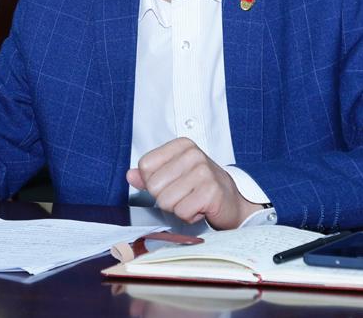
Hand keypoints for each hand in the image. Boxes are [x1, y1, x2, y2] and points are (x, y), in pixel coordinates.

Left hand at [126, 138, 262, 229]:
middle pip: (154, 186)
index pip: (145, 166)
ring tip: (193, 201)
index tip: (172, 182)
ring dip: (178, 208)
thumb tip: (130, 175)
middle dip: (166, 198)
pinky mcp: (211, 191)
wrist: (232, 201)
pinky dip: (189, 216)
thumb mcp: (174, 175)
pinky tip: (201, 208)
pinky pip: (182, 212)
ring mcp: (204, 172)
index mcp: (181, 145)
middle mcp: (193, 154)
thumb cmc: (201, 187)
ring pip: (166, 201)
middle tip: (184, 195)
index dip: (153, 182)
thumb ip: (149, 175)